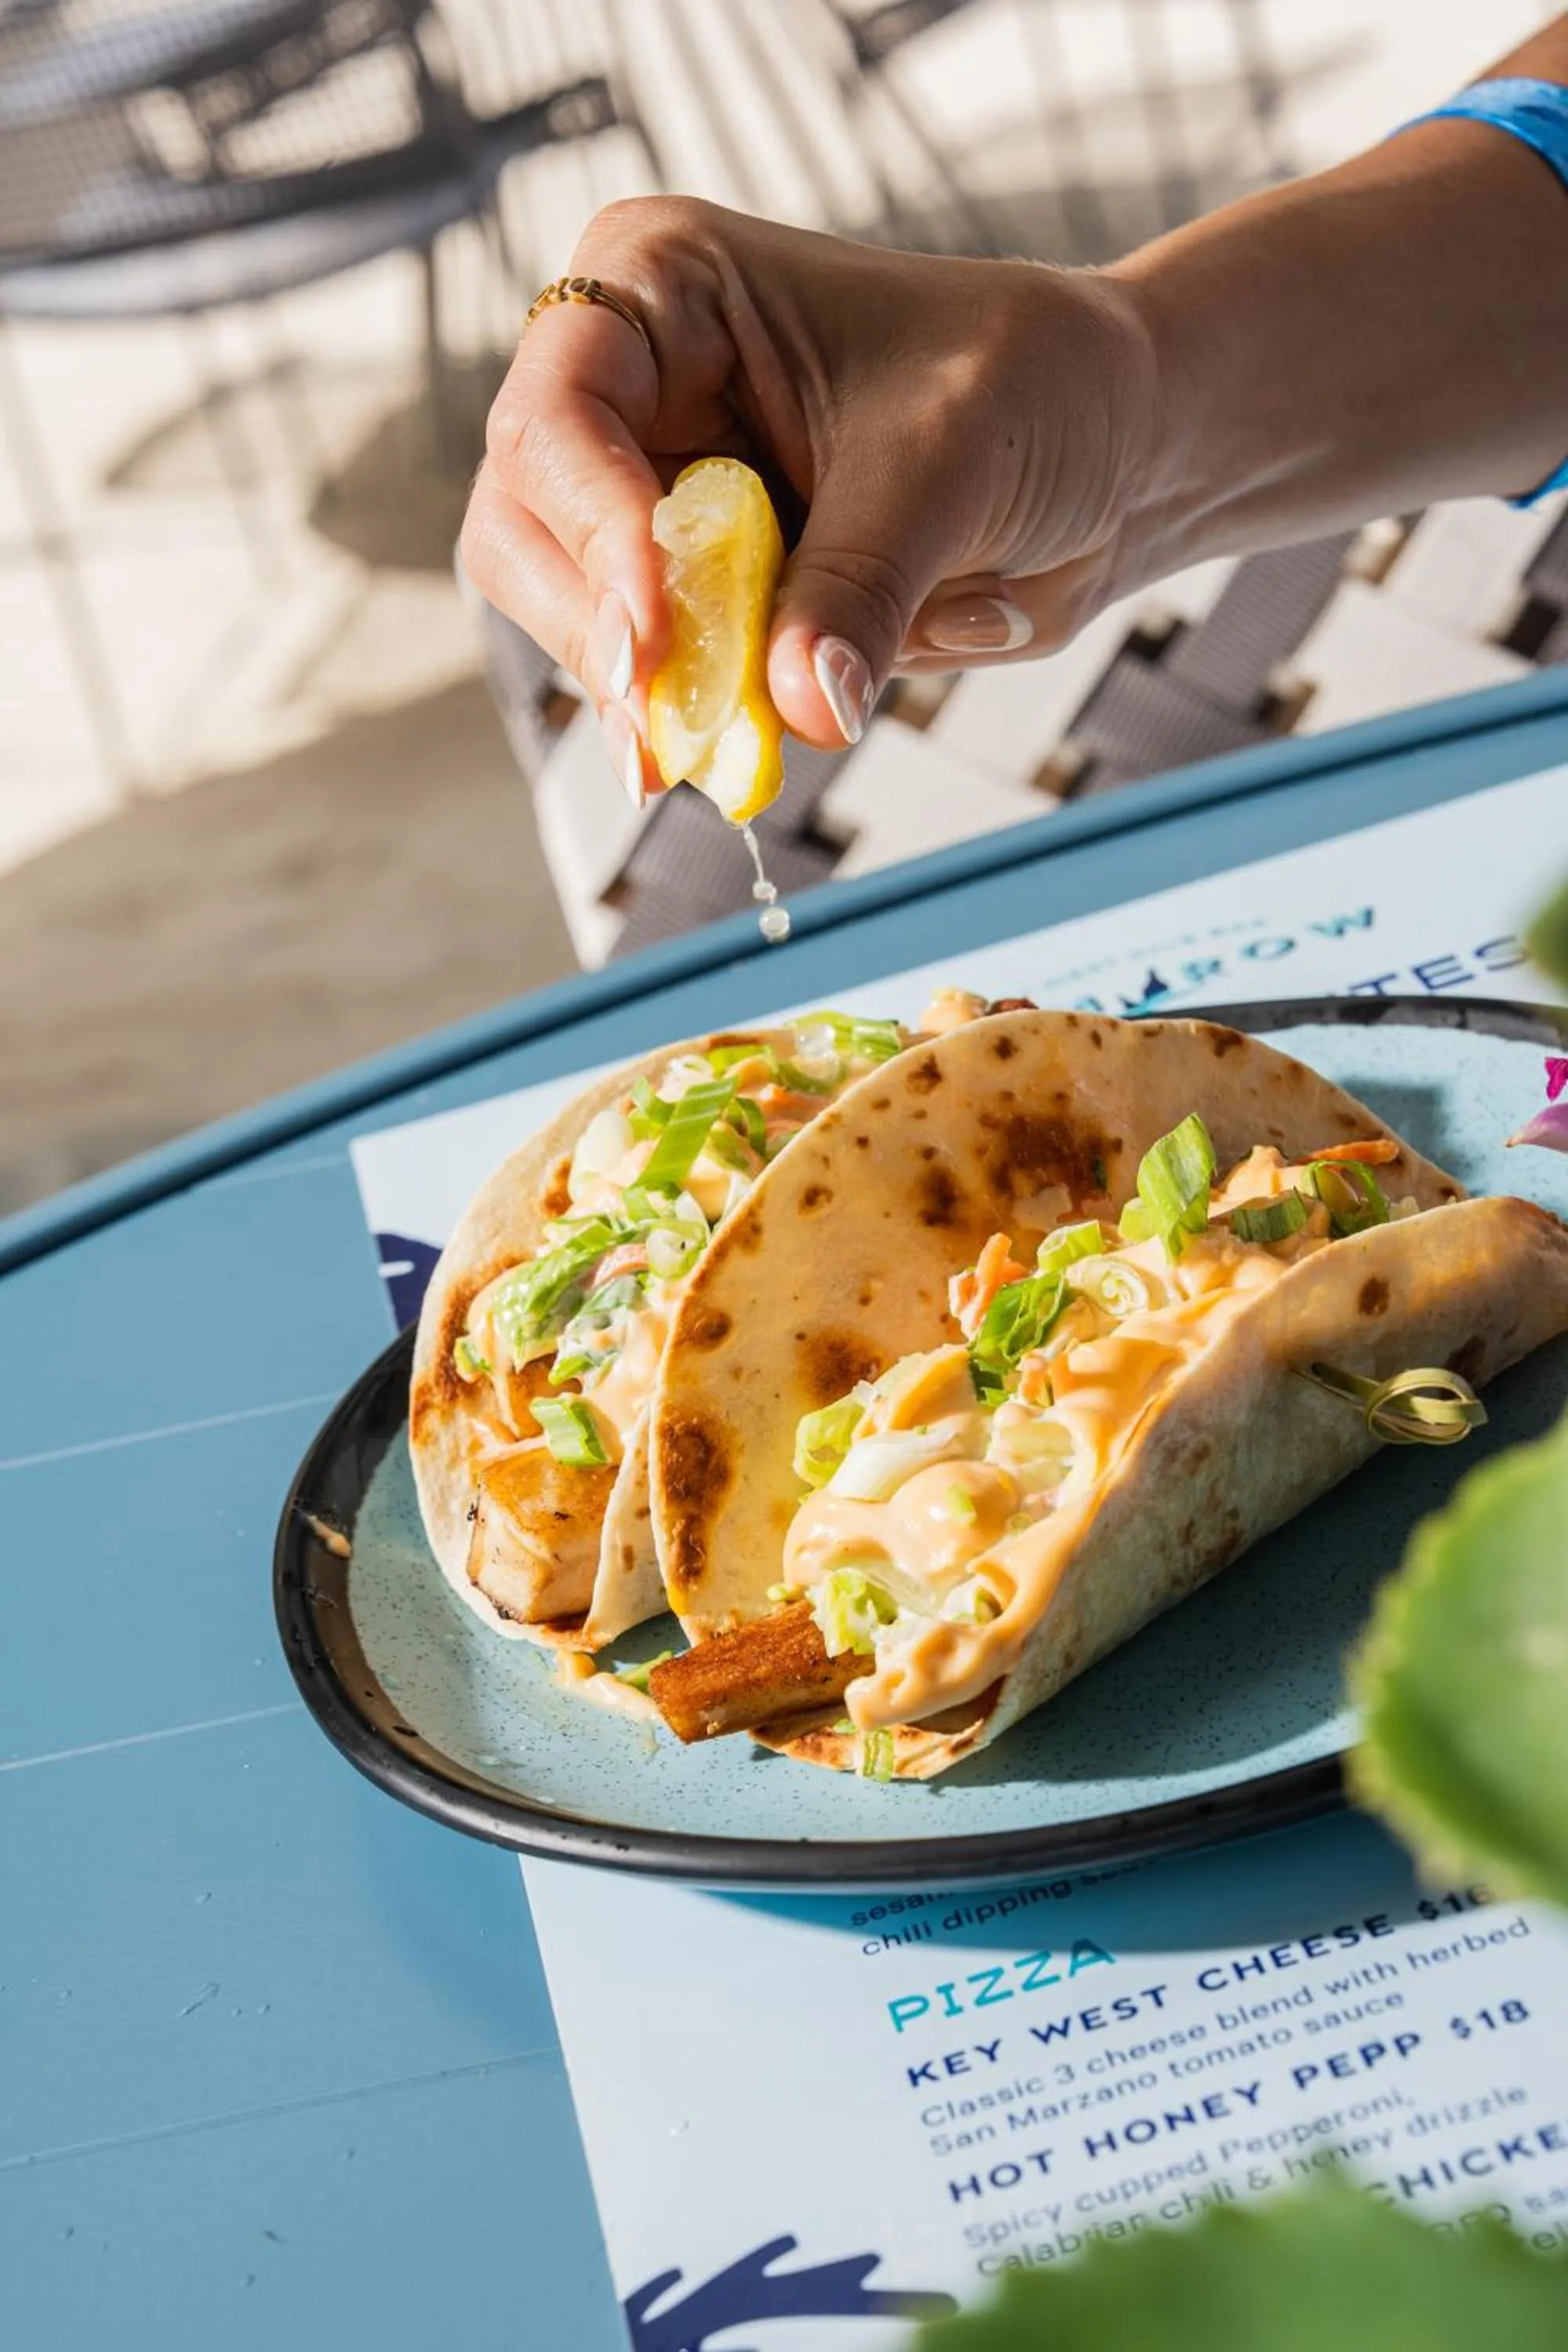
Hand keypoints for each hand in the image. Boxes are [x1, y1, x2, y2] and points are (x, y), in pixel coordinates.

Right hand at [460, 198, 1157, 791]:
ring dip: (637, 687)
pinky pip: (642, 670)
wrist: (1104, 450)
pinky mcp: (692, 587)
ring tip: (721, 746)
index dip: (590, 530)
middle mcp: (629, 386)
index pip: (556, 414)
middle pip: (524, 525)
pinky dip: (679, 718)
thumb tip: (799, 707)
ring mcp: (649, 492)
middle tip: (673, 725)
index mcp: (665, 286)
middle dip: (597, 628)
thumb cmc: (1030, 388)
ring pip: (563, 610)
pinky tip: (725, 752)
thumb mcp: (950, 467)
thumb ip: (862, 581)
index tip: (653, 634)